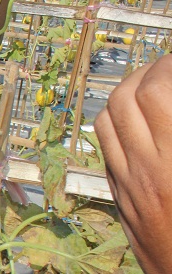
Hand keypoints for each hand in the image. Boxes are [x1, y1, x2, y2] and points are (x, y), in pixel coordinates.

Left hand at [95, 54, 171, 273]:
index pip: (160, 90)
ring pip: (109, 121)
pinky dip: (122, 125)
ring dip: (132, 93)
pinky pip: (108, 150)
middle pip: (126, 98)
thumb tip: (170, 102)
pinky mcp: (125, 202)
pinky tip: (151, 123)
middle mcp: (148, 171)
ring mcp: (131, 187)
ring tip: (163, 86)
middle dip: (154, 71)